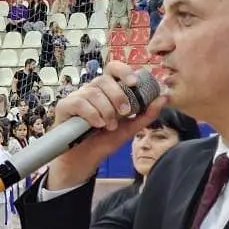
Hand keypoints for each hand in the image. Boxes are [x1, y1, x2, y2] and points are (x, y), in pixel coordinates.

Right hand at [45, 61, 167, 190]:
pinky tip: (97, 124)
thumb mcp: (130, 128)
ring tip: (109, 125)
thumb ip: (146, 114)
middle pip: (104, 79)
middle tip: (125, 113)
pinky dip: (91, 113)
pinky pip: (79, 102)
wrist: (84, 160)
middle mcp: (91, 90)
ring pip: (93, 92)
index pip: (114, 68)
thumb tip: (164, 97)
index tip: (135, 83)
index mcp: (107, 90)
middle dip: (118, 96)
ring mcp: (77, 97)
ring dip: (106, 109)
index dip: (124, 71)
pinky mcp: (64, 107)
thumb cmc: (104, 141)